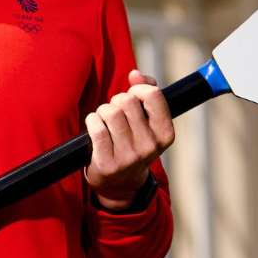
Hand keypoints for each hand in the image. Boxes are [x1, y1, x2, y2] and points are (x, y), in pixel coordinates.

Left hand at [82, 70, 174, 208]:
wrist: (121, 184)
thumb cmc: (134, 142)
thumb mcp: (149, 122)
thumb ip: (147, 93)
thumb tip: (135, 74)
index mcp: (165, 134)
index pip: (152, 94)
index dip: (138, 89)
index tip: (133, 97)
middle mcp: (150, 146)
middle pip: (126, 101)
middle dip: (116, 101)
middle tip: (116, 113)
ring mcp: (129, 156)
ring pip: (109, 112)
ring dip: (102, 112)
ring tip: (105, 121)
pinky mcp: (108, 163)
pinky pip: (96, 127)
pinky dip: (91, 122)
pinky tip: (94, 128)